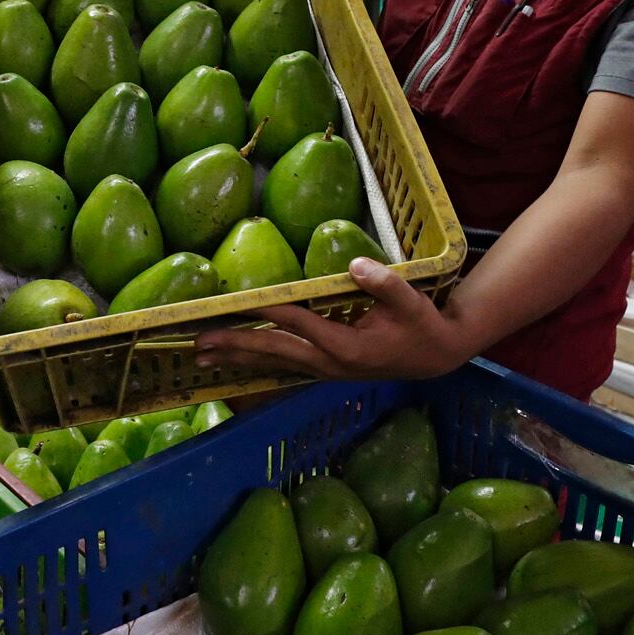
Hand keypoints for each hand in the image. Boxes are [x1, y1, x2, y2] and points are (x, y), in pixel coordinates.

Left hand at [194, 259, 472, 381]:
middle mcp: (328, 362)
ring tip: (200, 356)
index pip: (298, 323)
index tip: (237, 302)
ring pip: (272, 362)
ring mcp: (324, 369)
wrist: (435, 356)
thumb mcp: (411, 301)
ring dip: (236, 358)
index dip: (268, 310)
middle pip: (273, 350)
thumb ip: (385, 283)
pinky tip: (232, 361)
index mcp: (346, 346)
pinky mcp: (323, 369)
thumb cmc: (422, 323)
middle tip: (197, 342)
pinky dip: (254, 362)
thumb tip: (356, 264)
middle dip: (234, 345)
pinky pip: (281, 366)